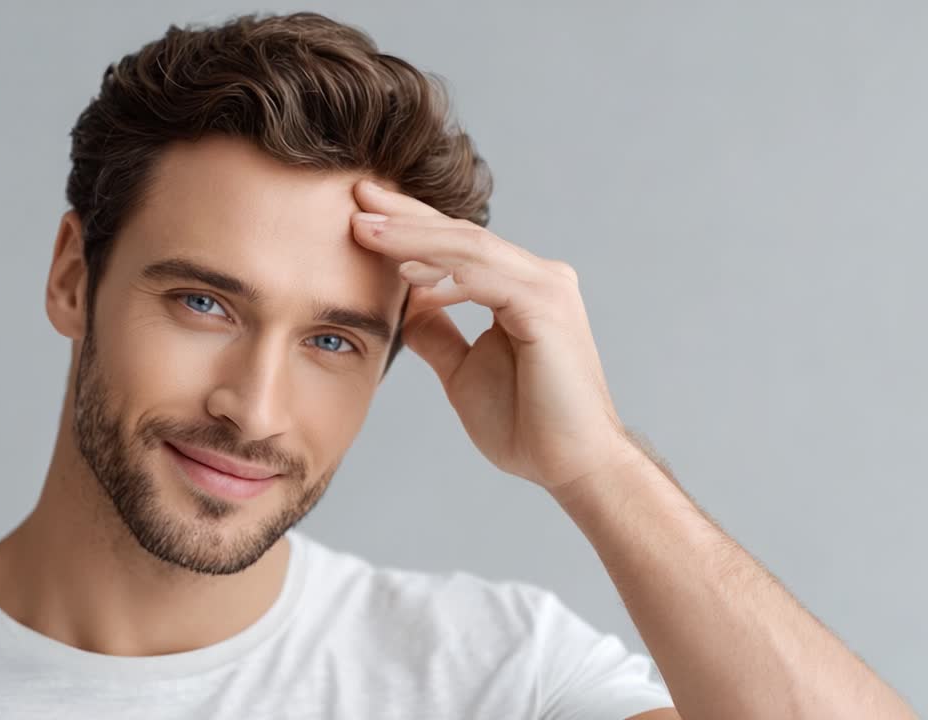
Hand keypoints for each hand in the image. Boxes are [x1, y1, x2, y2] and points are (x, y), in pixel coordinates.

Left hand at [351, 178, 640, 492]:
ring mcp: (546, 288)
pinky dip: (445, 271)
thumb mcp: (462, 370)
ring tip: (366, 226)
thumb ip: (438, 333)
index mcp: (519, 286)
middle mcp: (538, 277)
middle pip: (461, 233)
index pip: (456, 245)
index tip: (361, 210)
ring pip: (469, 248)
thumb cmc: (525, 423)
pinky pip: (486, 278)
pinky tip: (406, 271)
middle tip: (357, 193)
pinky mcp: (546, 309)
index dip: (409, 224)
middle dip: (405, 213)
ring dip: (413, 236)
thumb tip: (406, 306)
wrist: (570, 466)